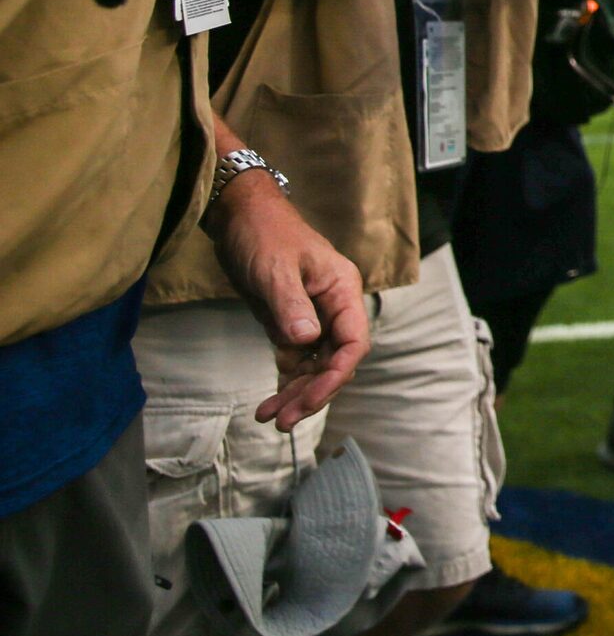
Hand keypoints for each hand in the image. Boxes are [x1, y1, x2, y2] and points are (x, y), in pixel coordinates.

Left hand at [207, 174, 370, 430]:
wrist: (238, 215)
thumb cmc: (264, 234)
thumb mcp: (275, 270)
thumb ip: (291, 306)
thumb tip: (306, 343)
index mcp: (342, 290)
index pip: (353, 342)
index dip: (336, 374)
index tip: (309, 399)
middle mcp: (333, 307)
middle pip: (335, 360)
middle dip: (312, 393)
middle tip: (282, 420)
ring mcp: (313, 316)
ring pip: (315, 365)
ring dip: (296, 393)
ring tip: (269, 417)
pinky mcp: (291, 322)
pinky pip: (296, 360)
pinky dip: (285, 382)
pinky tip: (268, 401)